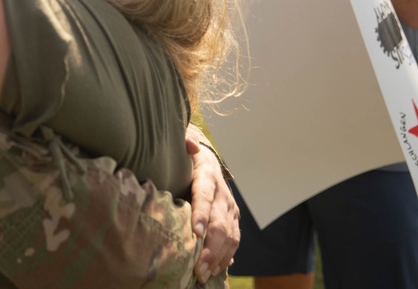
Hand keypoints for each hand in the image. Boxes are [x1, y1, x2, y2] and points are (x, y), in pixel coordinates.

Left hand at [186, 129, 238, 282]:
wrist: (208, 160)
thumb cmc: (187, 157)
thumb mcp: (184, 148)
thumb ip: (184, 144)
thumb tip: (188, 143)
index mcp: (207, 177)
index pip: (205, 196)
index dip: (201, 214)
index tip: (195, 232)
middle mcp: (223, 196)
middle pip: (220, 224)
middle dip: (210, 247)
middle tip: (198, 267)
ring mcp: (231, 210)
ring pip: (230, 237)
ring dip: (218, 257)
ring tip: (204, 274)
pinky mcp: (233, 220)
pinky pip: (233, 242)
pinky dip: (225, 258)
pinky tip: (215, 270)